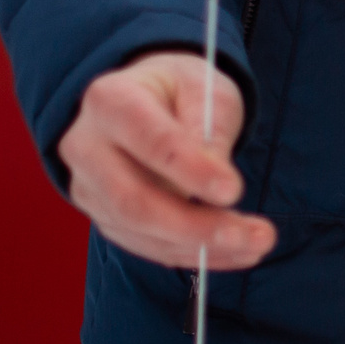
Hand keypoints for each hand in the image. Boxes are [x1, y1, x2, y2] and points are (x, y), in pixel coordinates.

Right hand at [58, 51, 274, 270]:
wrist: (149, 101)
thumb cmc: (179, 92)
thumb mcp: (205, 90)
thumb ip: (210, 130)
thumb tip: (219, 185)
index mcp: (109, 100)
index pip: (147, 141)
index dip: (190, 170)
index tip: (233, 190)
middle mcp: (87, 148)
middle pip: (133, 200)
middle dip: (194, 225)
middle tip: (251, 234)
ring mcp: (89, 188)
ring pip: (140, 231)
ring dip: (201, 246)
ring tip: (256, 243)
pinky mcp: (105, 217)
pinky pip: (147, 245)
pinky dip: (193, 253)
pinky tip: (236, 251)